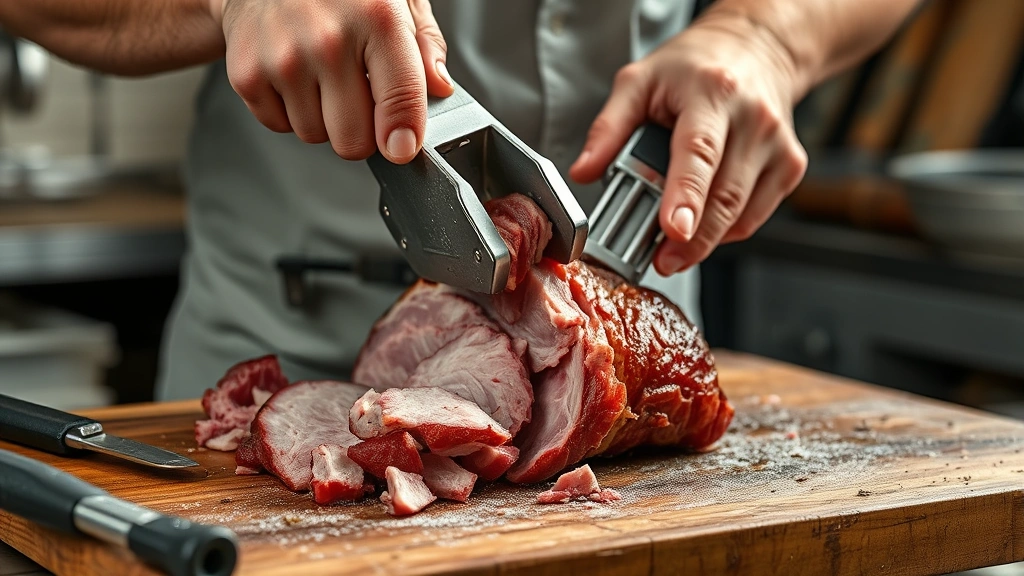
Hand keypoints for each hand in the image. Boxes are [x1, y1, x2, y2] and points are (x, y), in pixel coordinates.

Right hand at [208, 0, 453, 162]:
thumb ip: (425, 43)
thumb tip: (440, 86)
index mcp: (376, 19)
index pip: (400, 100)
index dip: (404, 139)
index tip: (401, 149)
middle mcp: (328, 41)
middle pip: (354, 140)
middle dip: (360, 130)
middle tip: (356, 96)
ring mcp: (284, 60)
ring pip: (316, 136)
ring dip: (323, 118)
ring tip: (320, 75)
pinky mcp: (248, 75)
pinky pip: (281, 126)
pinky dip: (289, 110)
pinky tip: (295, 75)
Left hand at [569, 11, 808, 275]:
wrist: (756, 50)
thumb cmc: (695, 68)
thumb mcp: (639, 81)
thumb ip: (608, 128)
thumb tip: (584, 171)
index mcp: (713, 93)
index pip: (700, 152)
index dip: (687, 196)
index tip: (674, 229)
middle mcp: (753, 118)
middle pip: (724, 196)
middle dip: (692, 240)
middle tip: (661, 260)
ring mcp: (777, 144)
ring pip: (741, 215)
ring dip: (706, 241)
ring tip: (674, 243)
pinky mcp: (790, 166)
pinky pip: (754, 218)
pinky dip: (725, 230)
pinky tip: (704, 221)